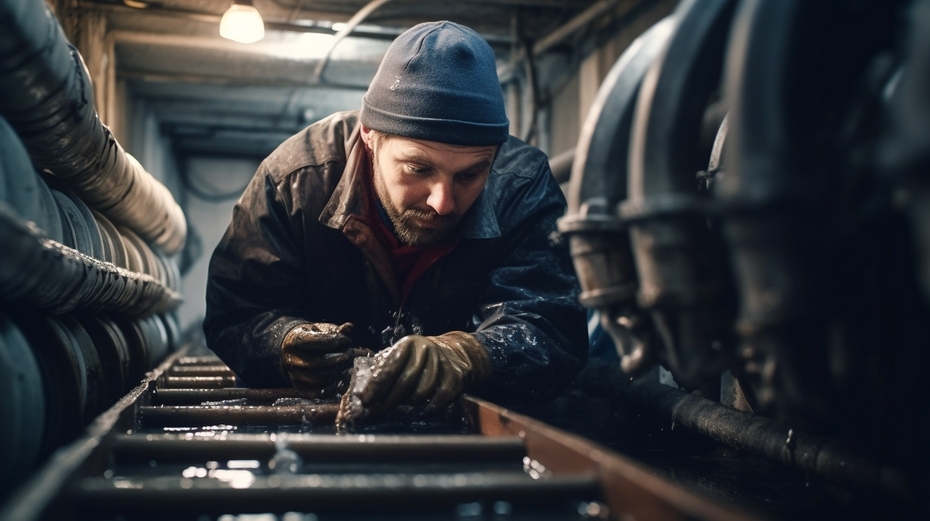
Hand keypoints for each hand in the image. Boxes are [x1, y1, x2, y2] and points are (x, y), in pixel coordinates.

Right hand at [281, 322, 371, 390]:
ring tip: (349, 365)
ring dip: (338, 372)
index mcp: (294, 341)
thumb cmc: (312, 337)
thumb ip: (335, 330)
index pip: (315, 341)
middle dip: (340, 358)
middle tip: (351, 353)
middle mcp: (291, 359)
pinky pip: (318, 393)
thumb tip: (349, 327)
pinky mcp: (301, 388)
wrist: (294, 350)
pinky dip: (332, 387)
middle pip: (319, 362)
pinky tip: (342, 378)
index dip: (334, 340)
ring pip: (320, 378)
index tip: (347, 340)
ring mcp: (295, 376)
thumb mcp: (321, 330)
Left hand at [359, 331, 492, 415]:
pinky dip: (422, 411)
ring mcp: (442, 365)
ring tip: (393, 414)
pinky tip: (411, 415)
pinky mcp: (454, 380)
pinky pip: (436, 402)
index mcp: (409, 344)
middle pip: (405, 382)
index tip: (365, 400)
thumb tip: (363, 393)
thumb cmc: (418, 358)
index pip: (390, 365)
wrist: (454, 353)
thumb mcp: (402, 355)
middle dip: (387, 400)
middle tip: (375, 412)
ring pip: (420, 393)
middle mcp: (427, 351)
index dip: (376, 385)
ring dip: (404, 407)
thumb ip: (385, 368)